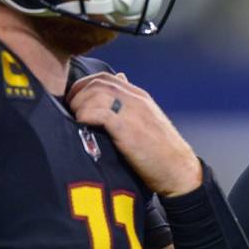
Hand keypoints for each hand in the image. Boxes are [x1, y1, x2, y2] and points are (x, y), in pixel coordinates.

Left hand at [66, 72, 201, 196]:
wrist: (178, 170)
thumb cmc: (161, 151)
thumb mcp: (147, 121)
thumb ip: (131, 105)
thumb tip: (120, 83)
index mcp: (139, 96)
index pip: (105, 78)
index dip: (84, 86)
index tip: (75, 102)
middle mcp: (136, 99)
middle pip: (97, 83)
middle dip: (77, 95)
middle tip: (70, 112)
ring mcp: (132, 111)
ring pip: (95, 94)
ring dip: (79, 106)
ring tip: (77, 121)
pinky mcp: (127, 127)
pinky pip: (98, 112)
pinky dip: (85, 117)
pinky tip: (83, 127)